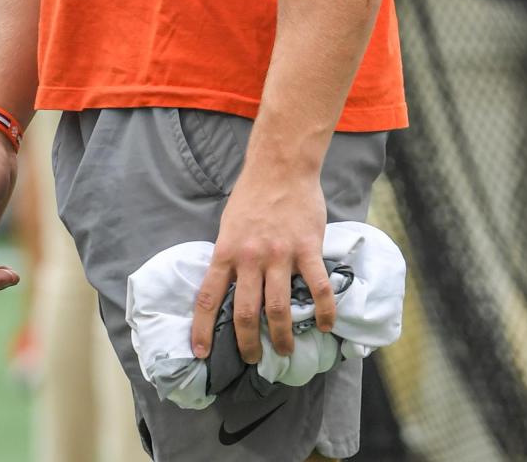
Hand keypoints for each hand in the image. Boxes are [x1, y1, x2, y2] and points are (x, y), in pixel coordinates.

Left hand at [190, 166, 333, 363]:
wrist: (280, 167)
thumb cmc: (252, 195)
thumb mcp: (228, 225)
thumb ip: (229, 256)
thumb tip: (227, 287)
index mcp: (226, 251)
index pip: (208, 297)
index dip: (203, 329)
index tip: (201, 353)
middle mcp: (250, 257)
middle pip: (246, 313)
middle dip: (248, 344)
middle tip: (253, 359)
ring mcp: (280, 254)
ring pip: (279, 309)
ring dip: (282, 337)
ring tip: (285, 350)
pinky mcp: (307, 249)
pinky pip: (317, 288)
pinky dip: (323, 312)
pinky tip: (325, 326)